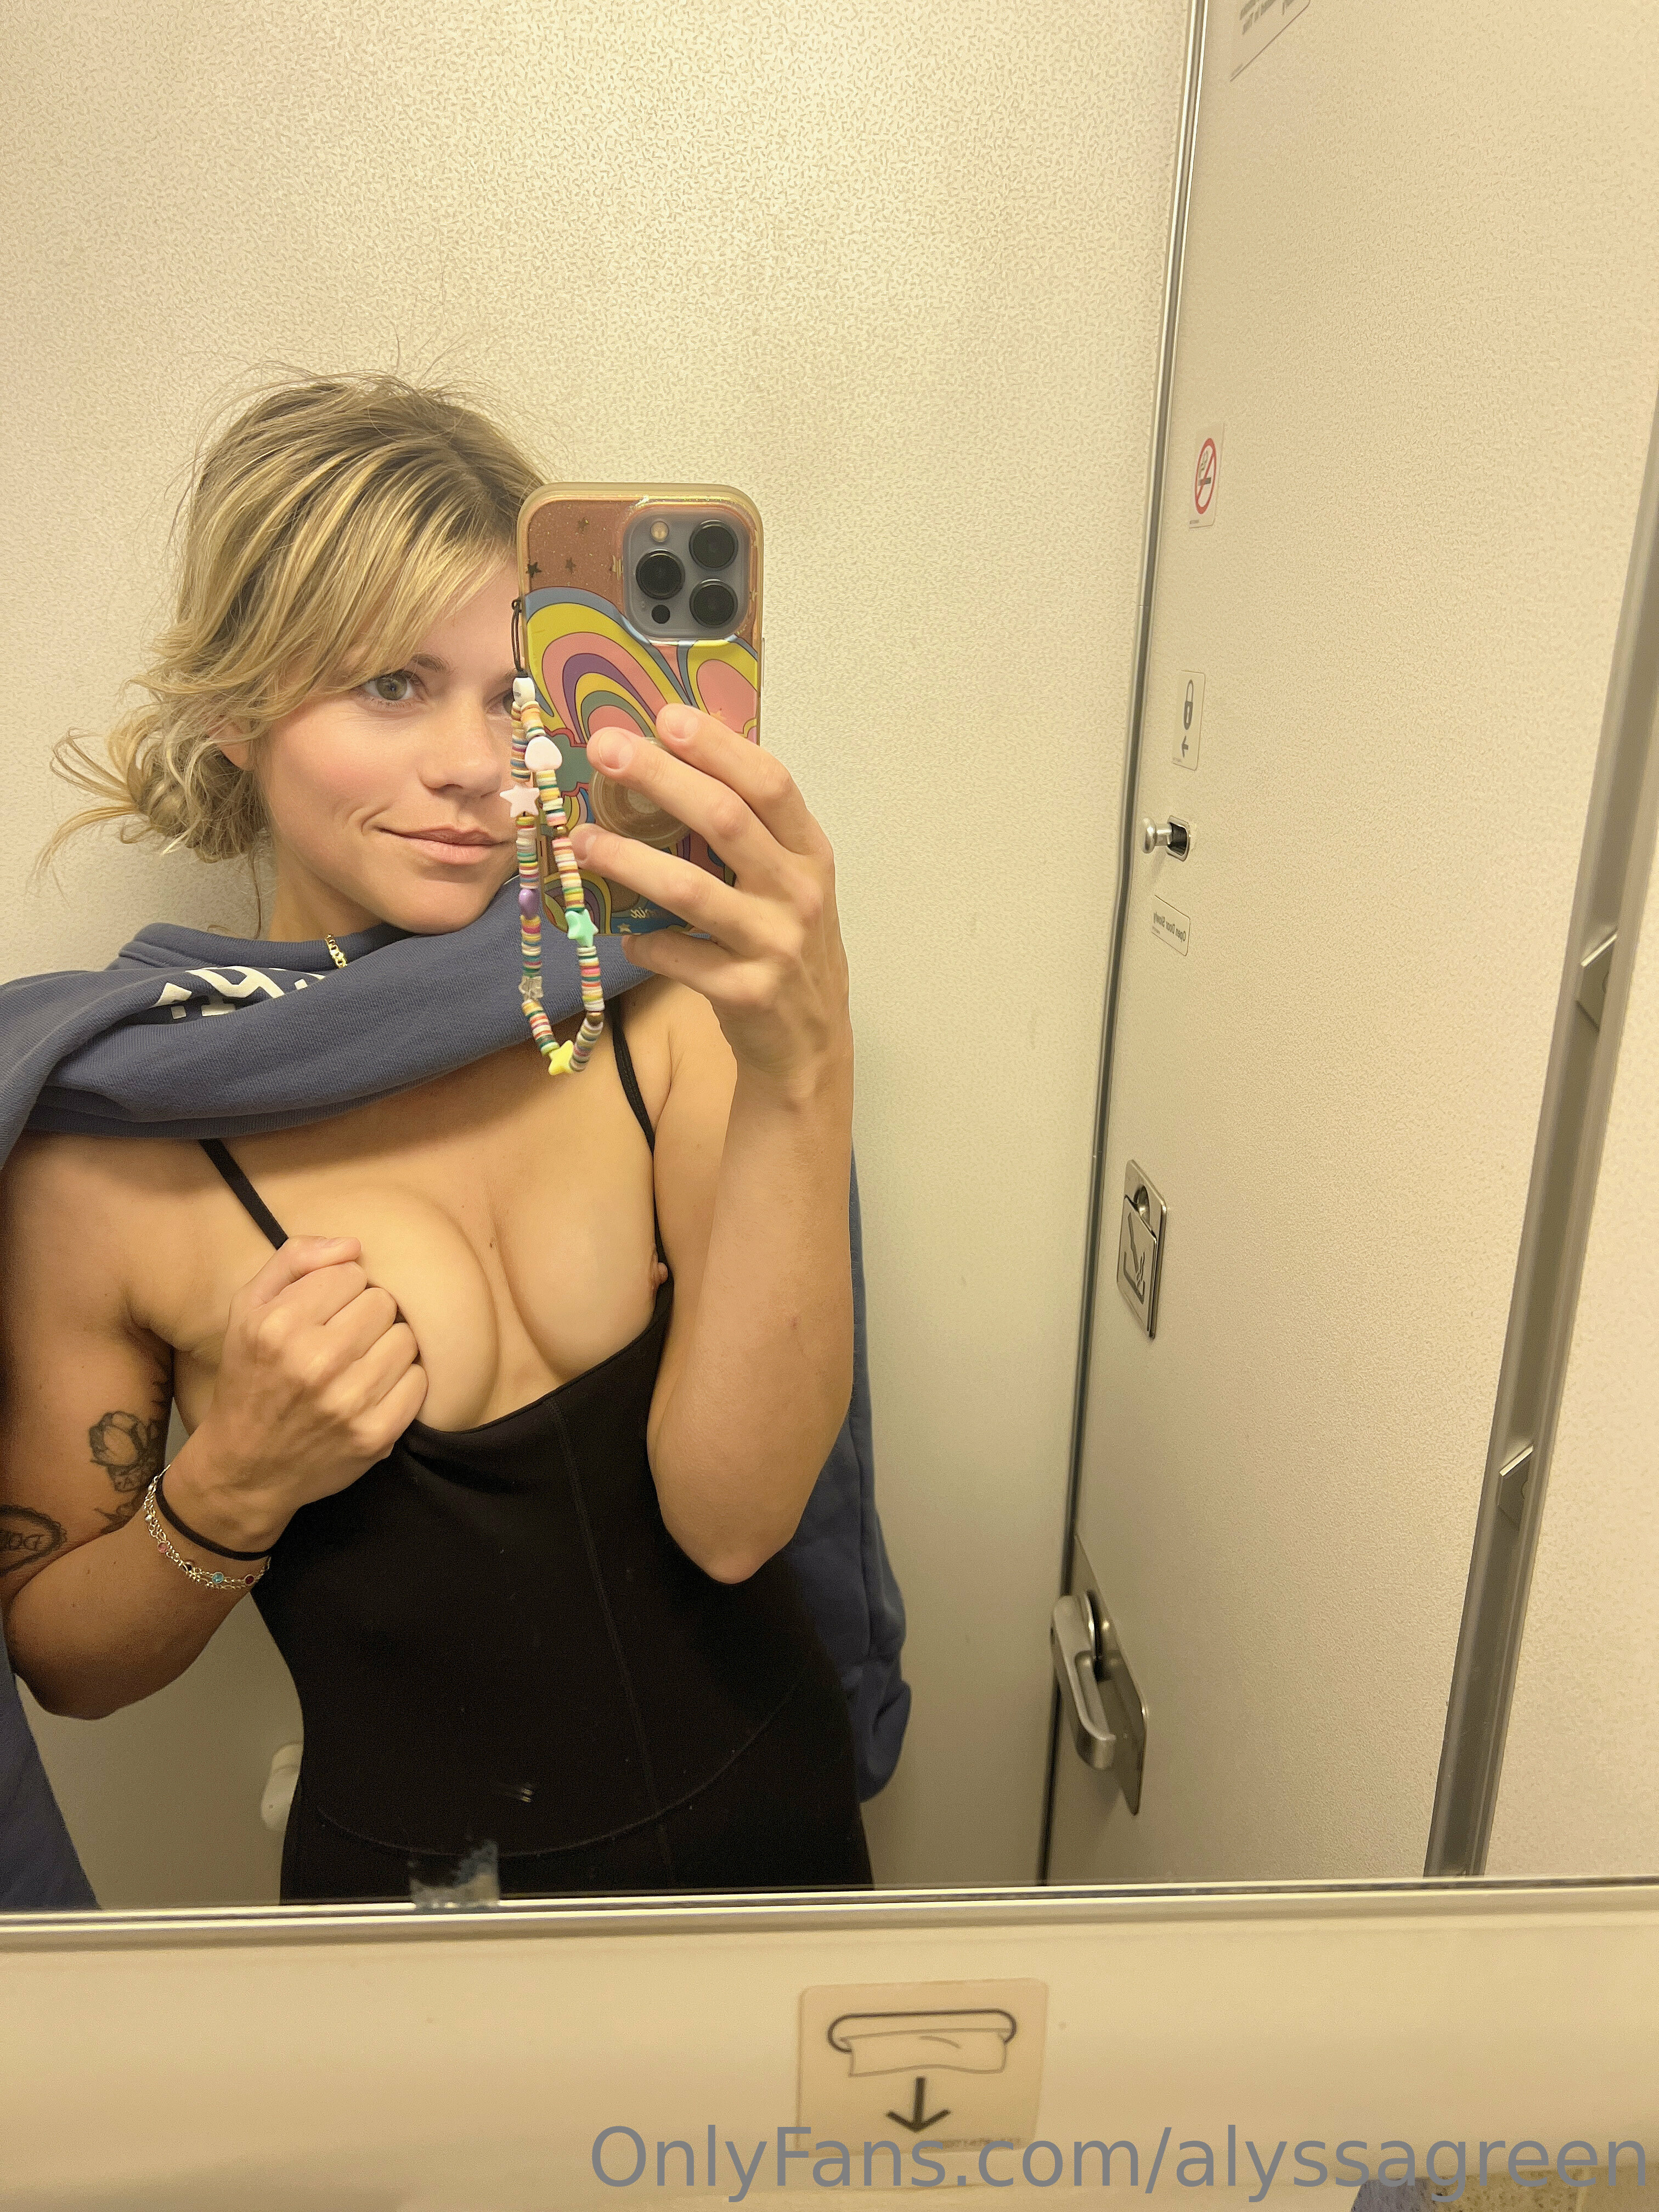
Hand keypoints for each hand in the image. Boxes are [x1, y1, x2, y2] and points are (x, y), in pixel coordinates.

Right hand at [168, 1237, 426, 1552]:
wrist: (245, 1468)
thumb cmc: (249, 1378)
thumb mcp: (247, 1309)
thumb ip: (294, 1260)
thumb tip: (352, 1245)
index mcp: (278, 1325)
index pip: (351, 1273)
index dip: (339, 1290)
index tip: (322, 1313)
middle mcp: (314, 1361)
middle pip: (383, 1302)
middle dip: (365, 1316)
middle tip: (341, 1340)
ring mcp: (348, 1401)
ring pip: (406, 1338)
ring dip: (386, 1347)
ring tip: (357, 1364)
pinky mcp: (375, 1434)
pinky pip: (418, 1380)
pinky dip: (402, 1382)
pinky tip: (373, 1389)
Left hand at [570, 703, 850, 1092]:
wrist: (809, 1042)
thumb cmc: (783, 944)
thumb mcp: (785, 883)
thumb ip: (747, 835)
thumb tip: (667, 766)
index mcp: (810, 853)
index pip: (770, 783)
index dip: (720, 745)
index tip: (666, 715)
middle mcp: (799, 891)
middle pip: (726, 819)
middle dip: (661, 778)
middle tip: (605, 749)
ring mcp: (775, 944)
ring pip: (691, 889)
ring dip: (629, 860)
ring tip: (581, 840)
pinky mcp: (746, 992)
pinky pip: (678, 957)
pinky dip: (642, 942)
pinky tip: (622, 933)